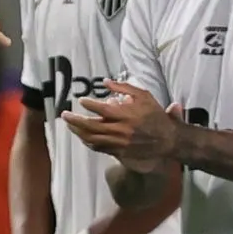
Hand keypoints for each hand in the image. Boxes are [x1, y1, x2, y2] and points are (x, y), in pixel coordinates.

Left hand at [62, 80, 178, 172]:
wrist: (168, 139)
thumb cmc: (155, 115)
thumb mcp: (143, 95)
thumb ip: (124, 87)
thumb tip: (105, 82)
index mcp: (126, 115)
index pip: (102, 110)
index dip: (89, 105)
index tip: (81, 101)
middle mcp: (121, 130)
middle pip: (92, 127)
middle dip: (75, 121)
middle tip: (65, 115)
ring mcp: (119, 143)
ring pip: (93, 139)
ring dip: (78, 132)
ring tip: (69, 125)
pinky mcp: (119, 152)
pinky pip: (99, 148)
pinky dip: (88, 141)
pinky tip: (81, 136)